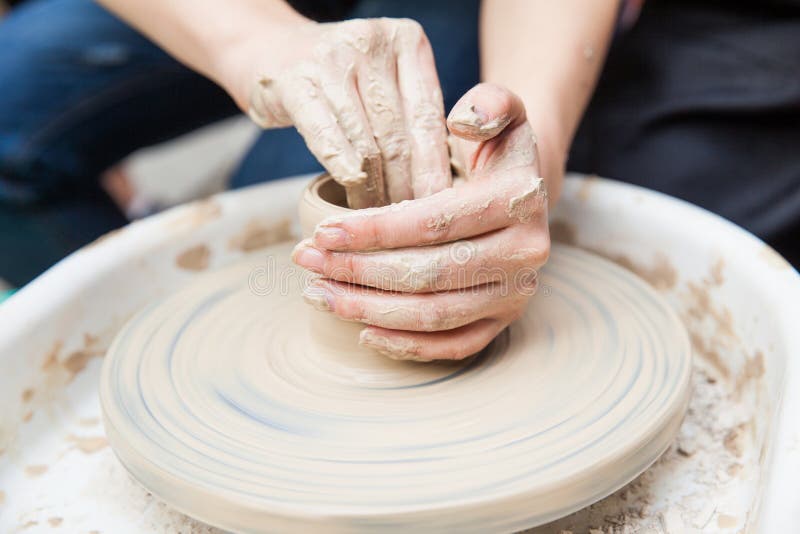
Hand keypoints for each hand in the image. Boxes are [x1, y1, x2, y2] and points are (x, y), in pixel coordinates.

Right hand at [243, 18, 450, 206]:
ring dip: (374, 188)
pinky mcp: (294, 81)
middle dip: (405, 185)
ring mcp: (331, 58)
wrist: (276, 53)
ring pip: (365, 140)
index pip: (428, 116)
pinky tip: (350, 188)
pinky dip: (341, 165)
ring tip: (380, 217)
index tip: (441, 205)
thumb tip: (445, 182)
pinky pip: (325, 133)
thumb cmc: (344, 80)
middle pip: (398, 133)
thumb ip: (415, 116)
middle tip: (410, 221)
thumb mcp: (388, 81)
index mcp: (406, 41)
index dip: (434, 167)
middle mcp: (371, 42)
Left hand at [293, 83, 549, 360]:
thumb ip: (489, 104)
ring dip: (369, 309)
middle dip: (357, 271)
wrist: (524, 194)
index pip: (433, 223)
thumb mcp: (500, 113)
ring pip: (435, 314)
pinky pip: (456, 345)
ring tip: (318, 294)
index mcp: (519, 202)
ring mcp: (516, 293)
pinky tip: (363, 332)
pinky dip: (408, 346)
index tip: (321, 232)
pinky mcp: (505, 321)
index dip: (373, 232)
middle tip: (307, 262)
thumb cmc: (494, 153)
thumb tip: (462, 122)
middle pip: (428, 274)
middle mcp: (525, 254)